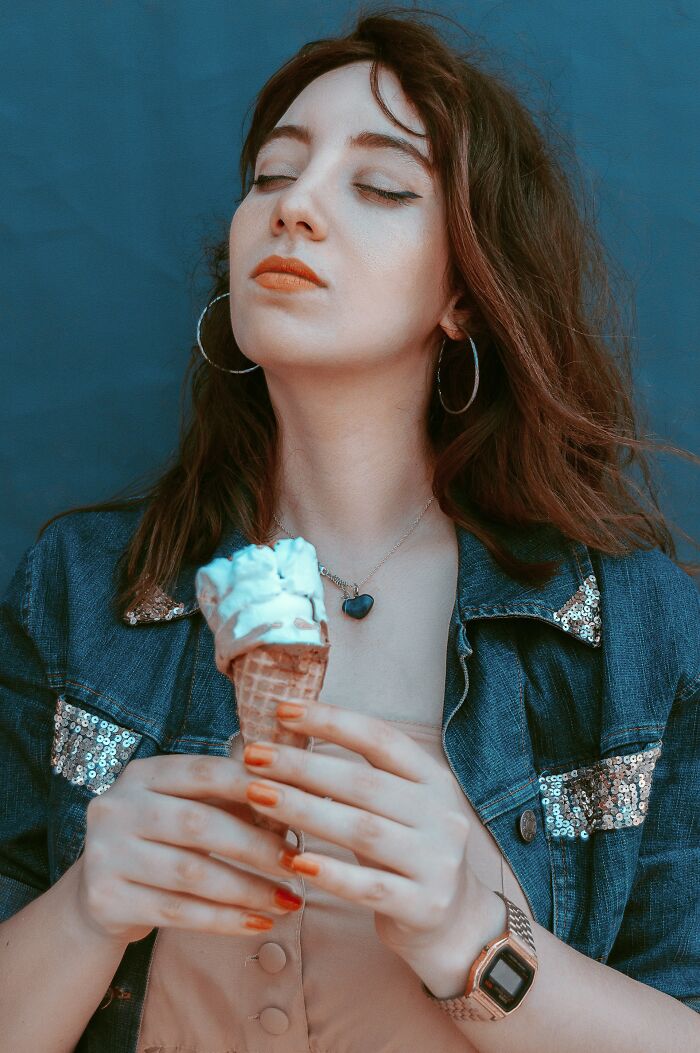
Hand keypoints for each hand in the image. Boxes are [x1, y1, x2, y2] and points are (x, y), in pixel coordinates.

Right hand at [77, 754, 306, 945]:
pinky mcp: (106, 899)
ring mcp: (106, 854)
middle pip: (199, 823)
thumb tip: (296, 795)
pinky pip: (178, 912)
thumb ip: (230, 797)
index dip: (251, 785)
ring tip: (287, 899)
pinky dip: (224, 920)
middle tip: (297, 863)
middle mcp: (117, 807)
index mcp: (142, 774)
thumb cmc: (162, 839)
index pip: (204, 771)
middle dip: (256, 845)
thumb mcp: (186, 806)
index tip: (296, 802)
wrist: (99, 891)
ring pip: (191, 873)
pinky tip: (257, 922)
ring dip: (248, 888)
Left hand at [242, 698, 486, 976]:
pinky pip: (370, 888)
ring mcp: (438, 862)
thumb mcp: (397, 807)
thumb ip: (358, 778)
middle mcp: (442, 815)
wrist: (458, 923)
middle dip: (303, 766)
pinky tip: (295, 862)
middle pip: (364, 783)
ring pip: (362, 830)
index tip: (282, 709)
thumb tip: (287, 739)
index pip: (380, 739)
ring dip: (304, 811)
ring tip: (258, 796)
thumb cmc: (407, 852)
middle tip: (254, 756)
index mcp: (435, 780)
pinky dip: (332, 873)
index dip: (331, 720)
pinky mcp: (425, 906)